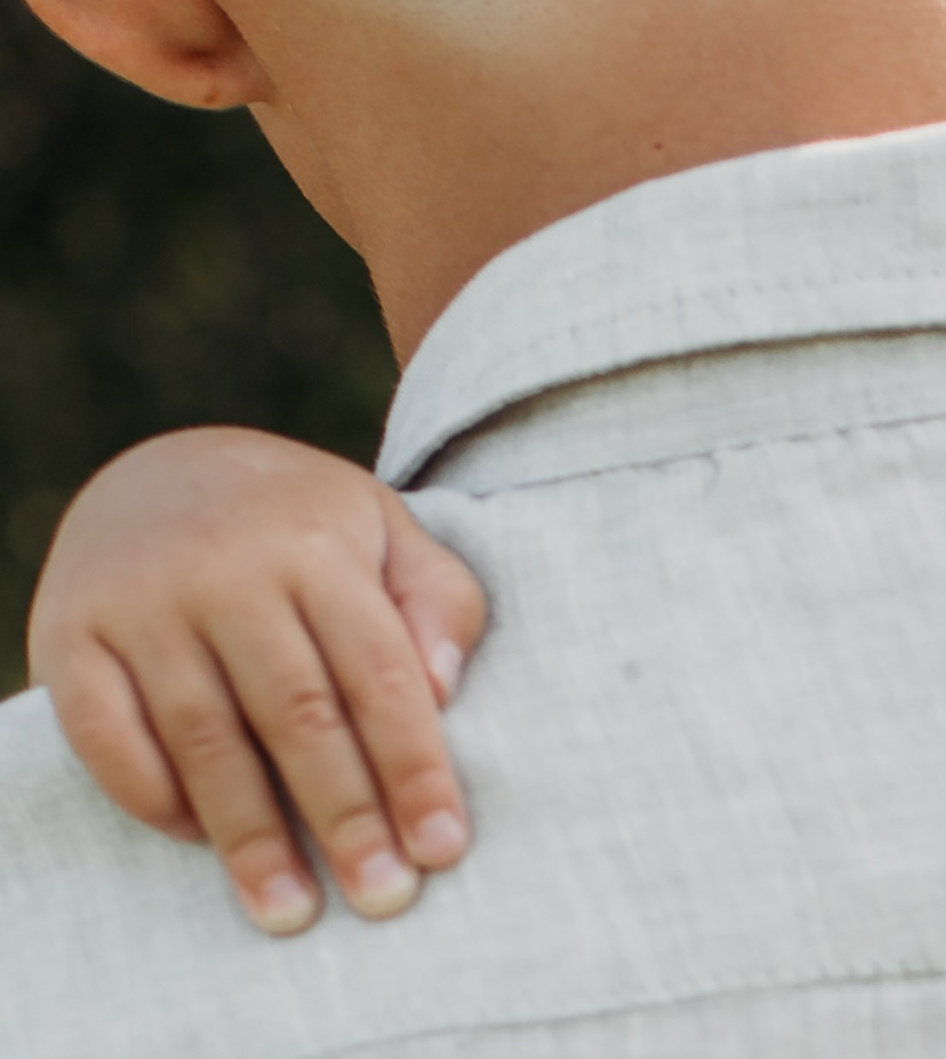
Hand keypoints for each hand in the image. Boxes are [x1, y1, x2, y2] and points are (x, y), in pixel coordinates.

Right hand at [28, 427, 487, 935]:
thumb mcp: (385, 529)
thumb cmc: (300, 523)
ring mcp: (141, 605)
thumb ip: (435, 600)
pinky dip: (155, 799)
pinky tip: (201, 842)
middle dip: (344, 816)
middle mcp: (227, 572)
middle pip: (297, 715)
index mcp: (315, 545)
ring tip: (290, 909)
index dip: (413, 767)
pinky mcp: (69, 636)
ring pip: (204, 739)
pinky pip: (109, 739)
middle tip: (381, 896)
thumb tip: (443, 693)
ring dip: (250, 835)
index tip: (442, 847)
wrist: (158, 470)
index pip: (378, 672)